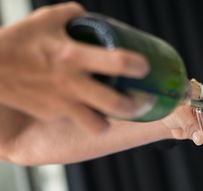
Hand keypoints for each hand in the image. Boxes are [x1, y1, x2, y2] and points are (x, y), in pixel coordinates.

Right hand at [0, 2, 149, 132]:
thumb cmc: (19, 42)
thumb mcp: (46, 20)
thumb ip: (72, 16)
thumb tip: (90, 19)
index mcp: (74, 55)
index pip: (118, 62)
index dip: (137, 66)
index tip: (144, 68)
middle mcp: (73, 82)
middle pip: (116, 104)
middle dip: (135, 107)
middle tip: (138, 102)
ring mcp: (63, 103)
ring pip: (98, 125)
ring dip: (107, 121)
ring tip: (108, 114)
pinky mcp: (54, 114)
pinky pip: (77, 121)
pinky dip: (84, 118)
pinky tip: (82, 109)